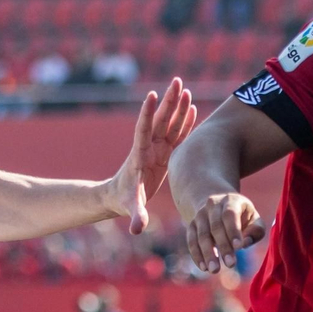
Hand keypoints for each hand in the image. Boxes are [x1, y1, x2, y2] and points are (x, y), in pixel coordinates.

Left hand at [107, 77, 195, 233]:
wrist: (120, 197)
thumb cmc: (124, 201)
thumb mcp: (131, 208)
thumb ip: (136, 216)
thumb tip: (137, 229)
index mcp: (140, 155)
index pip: (143, 130)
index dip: (147, 114)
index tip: (152, 96)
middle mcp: (149, 147)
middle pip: (159, 120)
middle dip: (168, 101)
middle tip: (177, 82)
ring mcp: (157, 148)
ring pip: (169, 123)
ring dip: (178, 107)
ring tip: (186, 89)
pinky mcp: (165, 153)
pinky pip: (177, 134)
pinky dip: (185, 122)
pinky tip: (193, 109)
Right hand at [185, 192, 265, 273]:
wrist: (217, 204)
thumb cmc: (242, 216)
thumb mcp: (254, 219)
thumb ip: (255, 231)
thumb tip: (244, 244)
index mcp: (231, 200)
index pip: (230, 215)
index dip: (233, 231)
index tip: (239, 248)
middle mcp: (212, 205)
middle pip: (215, 226)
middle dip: (223, 246)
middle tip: (231, 264)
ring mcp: (200, 215)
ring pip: (202, 235)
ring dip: (208, 254)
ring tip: (214, 270)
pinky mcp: (191, 225)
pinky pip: (191, 241)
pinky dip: (197, 255)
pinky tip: (204, 267)